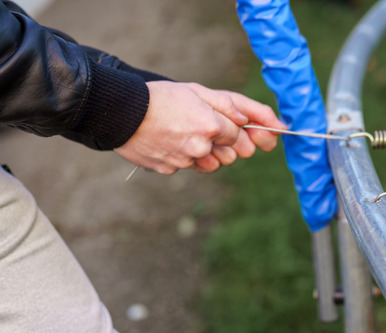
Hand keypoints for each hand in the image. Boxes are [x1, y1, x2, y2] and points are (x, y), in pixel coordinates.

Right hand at [115, 81, 284, 173]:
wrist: (121, 111)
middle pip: (227, 156)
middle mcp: (201, 147)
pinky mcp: (169, 169)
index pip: (237, 136)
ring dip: (202, 153)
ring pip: (207, 164)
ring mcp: (185, 160)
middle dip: (220, 145)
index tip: (220, 124)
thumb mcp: (196, 91)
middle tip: (201, 129)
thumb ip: (226, 105)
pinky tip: (167, 141)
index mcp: (211, 126)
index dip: (230, 130)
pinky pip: (184, 166)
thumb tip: (244, 120)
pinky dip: (180, 156)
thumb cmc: (160, 97)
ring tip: (183, 134)